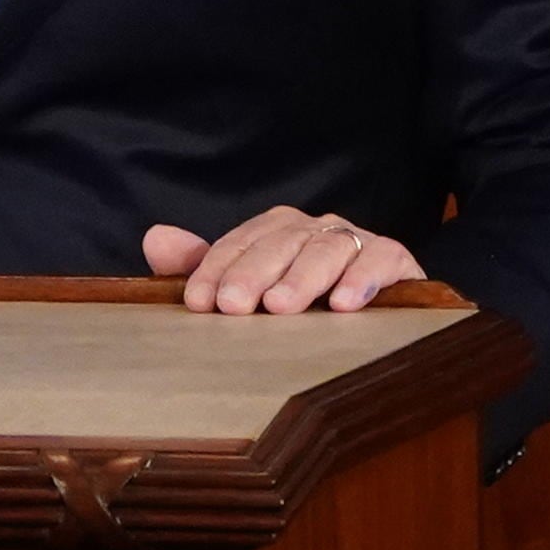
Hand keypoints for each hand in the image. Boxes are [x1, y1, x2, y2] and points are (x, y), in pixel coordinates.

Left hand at [145, 208, 424, 316]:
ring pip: (327, 248)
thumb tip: (155, 238)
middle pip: (280, 242)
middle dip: (253, 272)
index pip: (240, 242)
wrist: (379, 320)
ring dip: (303, 277)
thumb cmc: (304, 306)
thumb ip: (203, 269)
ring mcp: (355, 240)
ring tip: (281, 306)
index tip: (197, 302)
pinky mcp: (394, 259)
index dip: (216, 269)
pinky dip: (363, 278)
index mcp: (276, 231)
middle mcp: (314, 228)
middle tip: (233, 306)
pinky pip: (380, 259)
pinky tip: (345, 304)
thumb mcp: (250, 292)